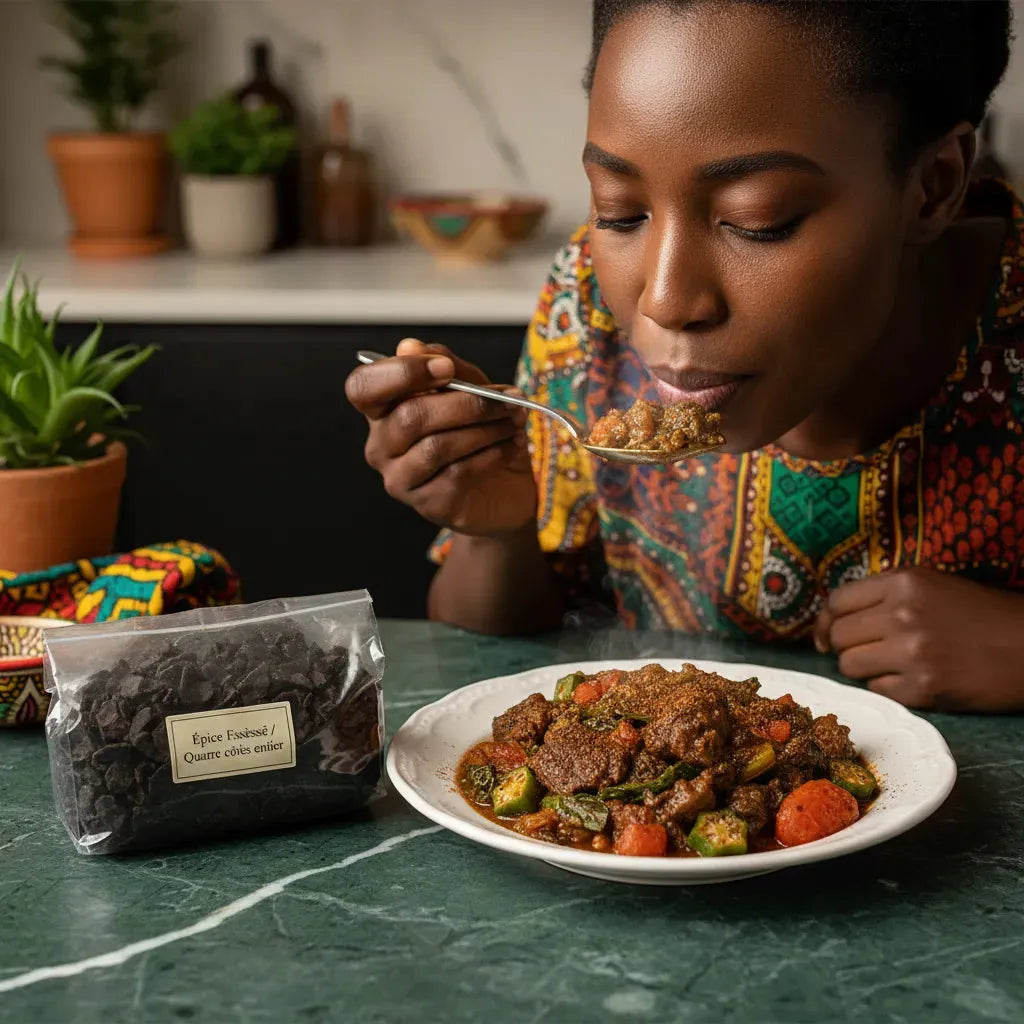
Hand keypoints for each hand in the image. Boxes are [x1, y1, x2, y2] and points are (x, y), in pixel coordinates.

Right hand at [345, 339, 537, 535]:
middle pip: (410, 416)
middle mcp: (382, 445)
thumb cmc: (481, 433)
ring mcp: (400, 478)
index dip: (400, 373)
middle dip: (466, 403)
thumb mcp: (472, 390)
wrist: (504, 489)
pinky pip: (458, 474)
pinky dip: (492, 455)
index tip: (446, 368)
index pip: (363, 388)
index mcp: (383, 410)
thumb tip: (409, 346)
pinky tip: (512, 446)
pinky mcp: (427, 504)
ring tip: (515, 421)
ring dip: (485, 429)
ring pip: (437, 446)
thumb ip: (447, 368)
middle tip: (507, 399)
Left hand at [814, 567, 1023, 711]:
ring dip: (861, 668)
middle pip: (837, 635)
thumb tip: (830, 623)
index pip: (837, 601)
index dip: (826, 620)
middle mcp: (902, 614)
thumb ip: (883, 596)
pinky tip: (912, 679)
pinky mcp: (923, 688)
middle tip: (863, 651)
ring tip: (889, 664)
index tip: (825, 633)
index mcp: (903, 582)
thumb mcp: (931, 586)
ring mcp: (912, 653)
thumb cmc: (979, 615)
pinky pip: (876, 689)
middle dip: (843, 646)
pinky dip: (886, 687)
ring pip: (849, 665)